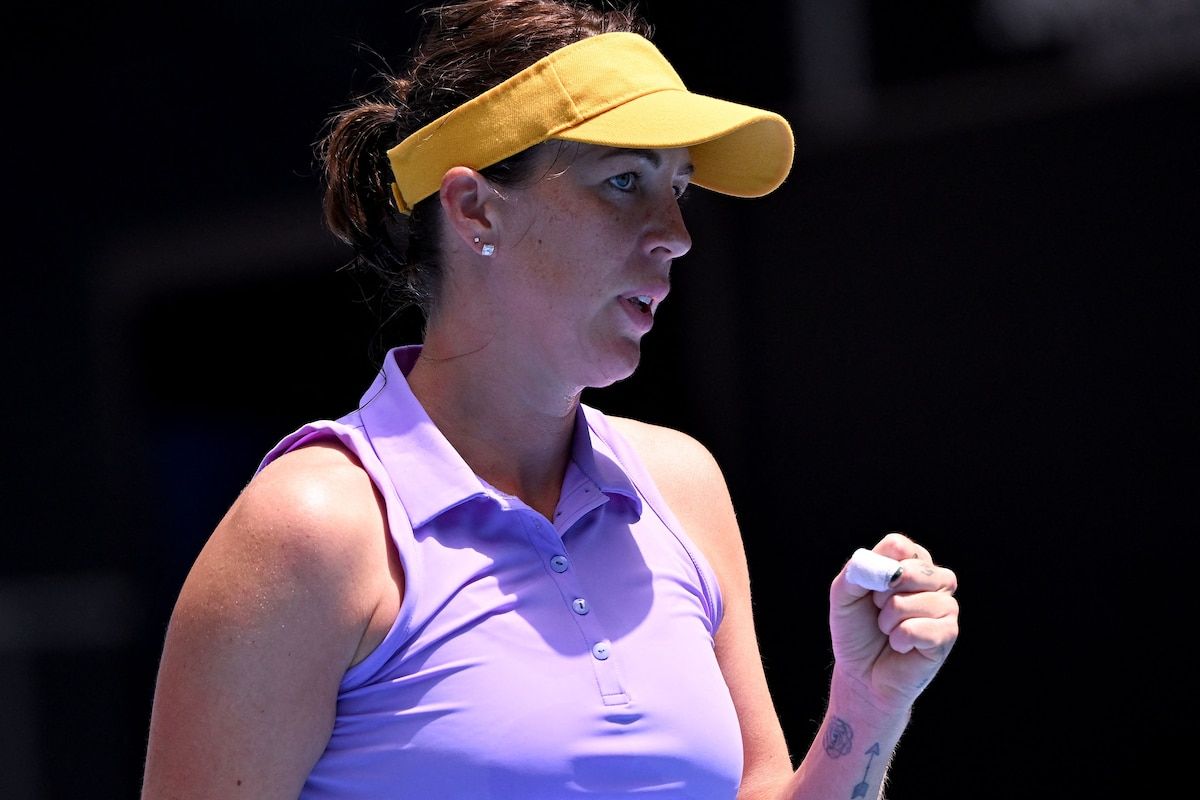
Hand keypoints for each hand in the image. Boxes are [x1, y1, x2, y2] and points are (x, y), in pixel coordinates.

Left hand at [829, 531, 958, 712]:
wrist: (861, 674)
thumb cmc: (856, 630)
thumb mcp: (844, 594)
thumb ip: (859, 571)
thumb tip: (889, 570)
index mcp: (911, 563)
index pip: (898, 546)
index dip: (876, 570)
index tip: (869, 590)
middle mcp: (935, 580)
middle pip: (911, 569)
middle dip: (882, 595)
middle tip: (879, 612)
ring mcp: (946, 606)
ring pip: (913, 601)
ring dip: (888, 621)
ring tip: (889, 631)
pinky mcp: (948, 634)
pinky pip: (918, 628)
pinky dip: (899, 639)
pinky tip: (901, 646)